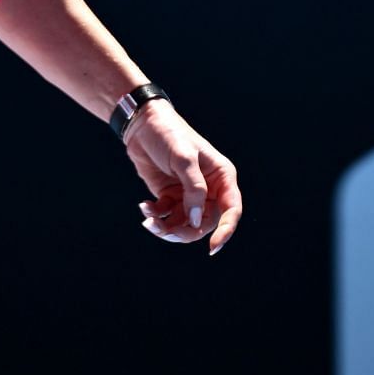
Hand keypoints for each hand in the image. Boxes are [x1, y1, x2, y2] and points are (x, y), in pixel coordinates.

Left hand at [122, 100, 241, 255]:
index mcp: (222, 177)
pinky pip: (167, 218)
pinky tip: (144, 207)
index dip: (226, 231)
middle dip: (183, 232)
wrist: (142, 126)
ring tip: (148, 219)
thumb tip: (196, 220)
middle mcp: (209, 189)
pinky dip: (155, 218)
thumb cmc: (169, 135)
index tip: (213, 249)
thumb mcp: (183, 158)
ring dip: (166, 228)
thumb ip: (193, 189)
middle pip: (204, 224)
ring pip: (184, 226)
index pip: (231, 210)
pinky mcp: (171, 198)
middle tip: (161, 228)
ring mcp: (189, 195)